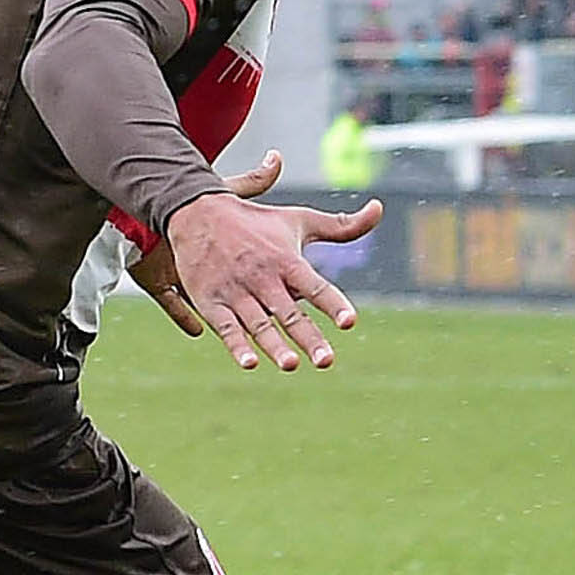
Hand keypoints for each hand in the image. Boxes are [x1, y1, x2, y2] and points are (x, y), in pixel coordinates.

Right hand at [145, 150, 383, 371]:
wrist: (195, 211)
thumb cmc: (256, 220)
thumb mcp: (299, 219)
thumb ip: (342, 225)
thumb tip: (379, 209)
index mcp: (286, 260)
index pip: (315, 286)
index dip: (333, 304)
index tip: (350, 322)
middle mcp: (263, 277)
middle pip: (289, 312)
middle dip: (308, 337)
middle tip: (326, 361)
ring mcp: (236, 291)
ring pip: (259, 323)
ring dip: (274, 345)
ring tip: (292, 365)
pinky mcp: (211, 301)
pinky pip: (225, 327)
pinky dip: (236, 345)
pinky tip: (250, 363)